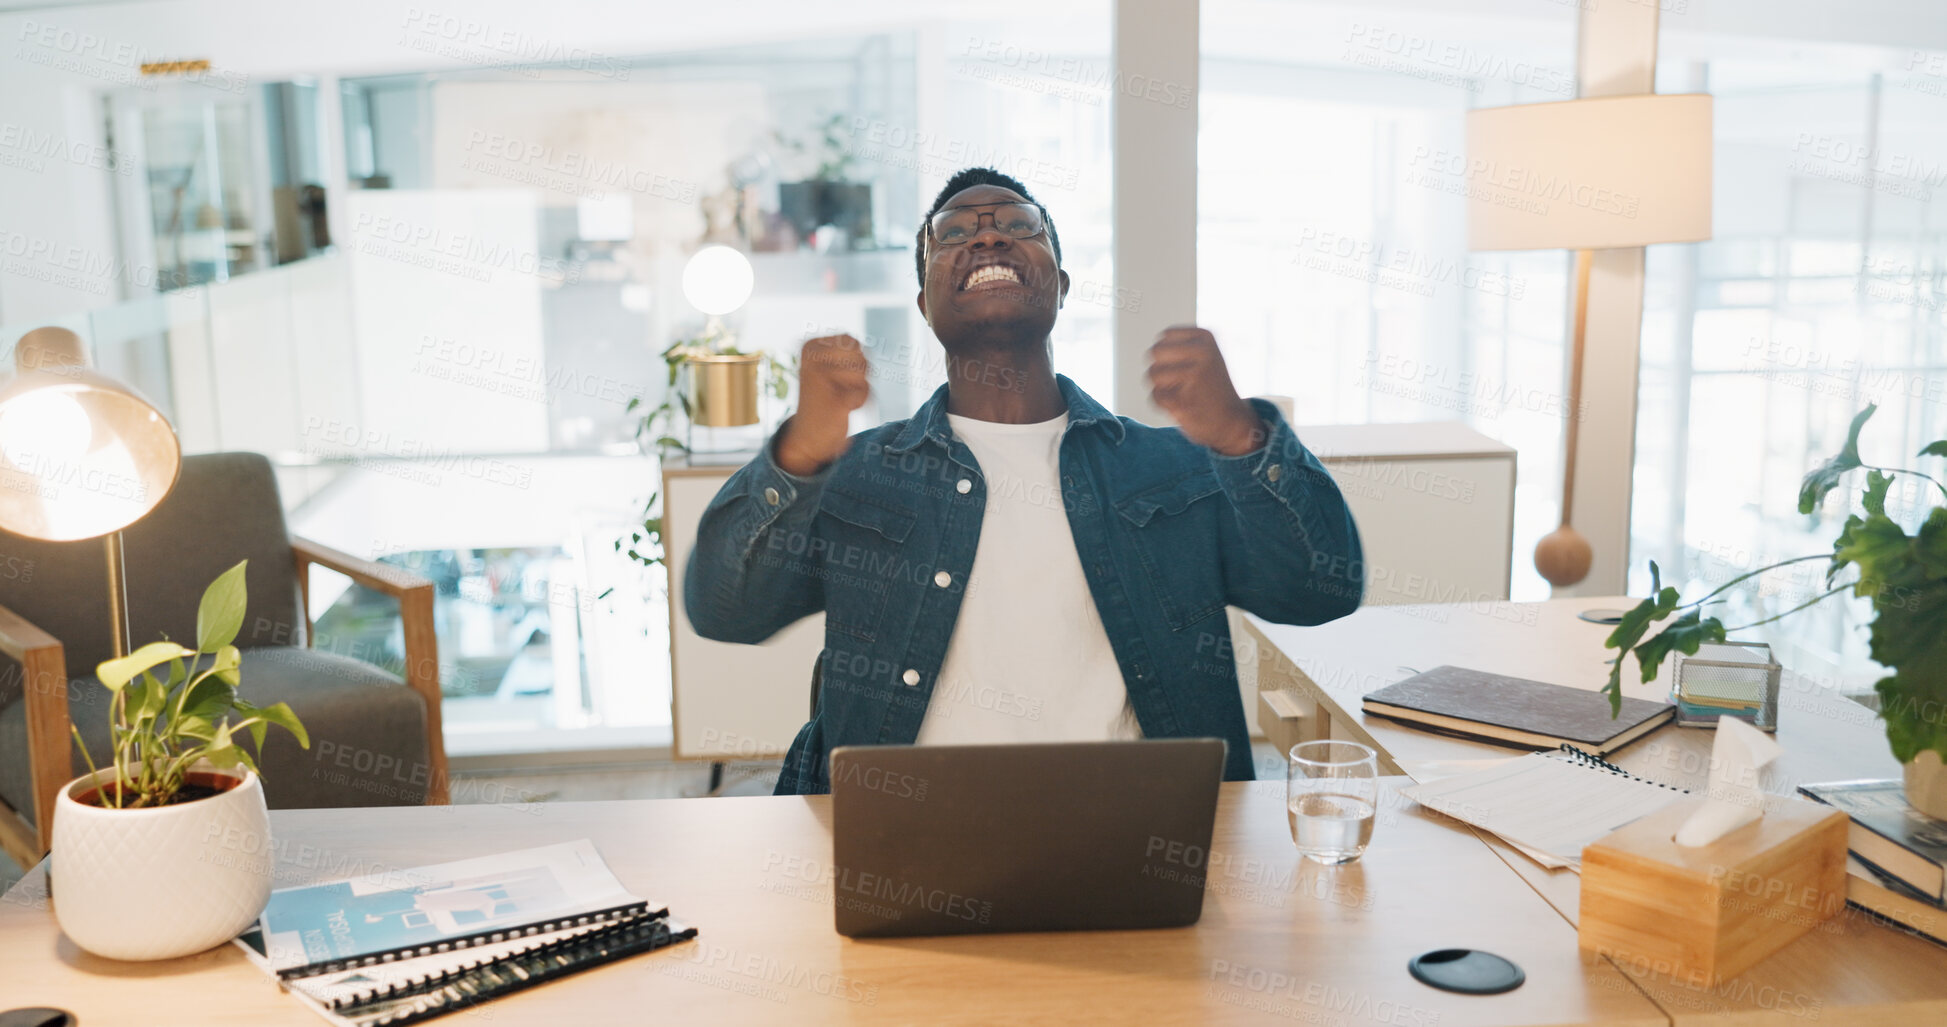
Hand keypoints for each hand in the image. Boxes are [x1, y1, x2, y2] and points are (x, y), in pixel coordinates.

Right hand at [775, 334, 870, 475]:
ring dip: (860, 388)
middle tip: (840, 387)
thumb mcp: (830, 364)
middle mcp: (812, 359)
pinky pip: (865, 393)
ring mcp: (822, 379)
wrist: (808, 435)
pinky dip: (861, 401)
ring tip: (841, 397)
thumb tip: (856, 342)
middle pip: (861, 355)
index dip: (854, 358)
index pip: (850, 340)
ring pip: (865, 373)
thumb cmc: (823, 398)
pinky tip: (844, 408)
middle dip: (860, 373)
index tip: (837, 374)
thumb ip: (846, 349)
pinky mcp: (836, 401)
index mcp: (809, 347)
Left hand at [1146, 326, 1264, 455]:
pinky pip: (1156, 396)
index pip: (1164, 336)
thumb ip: (1178, 346)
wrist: (1232, 423)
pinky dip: (1164, 404)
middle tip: (1181, 382)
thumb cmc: (1212, 389)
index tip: (1186, 367)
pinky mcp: (1184, 400)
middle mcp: (1203, 352)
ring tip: (1185, 394)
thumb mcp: (1204, 356)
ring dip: (1163, 387)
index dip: (1167, 354)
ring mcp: (1194, 376)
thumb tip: (1154, 348)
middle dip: (1161, 368)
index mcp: (1206, 337)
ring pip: (1152, 374)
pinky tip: (1184, 406)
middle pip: (1154, 352)